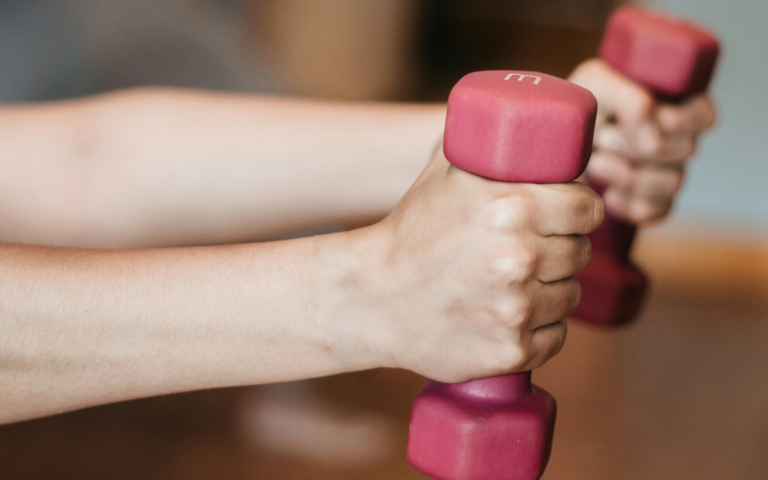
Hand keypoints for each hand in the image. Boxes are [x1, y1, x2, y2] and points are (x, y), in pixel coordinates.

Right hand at [357, 149, 602, 382]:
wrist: (369, 297)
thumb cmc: (410, 231)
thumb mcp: (446, 172)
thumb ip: (490, 144)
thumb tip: (530, 123)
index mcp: (512, 208)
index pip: (589, 209)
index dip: (580, 211)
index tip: (568, 216)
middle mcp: (520, 259)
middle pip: (581, 252)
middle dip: (562, 248)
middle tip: (533, 249)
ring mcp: (517, 310)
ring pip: (570, 296)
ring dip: (552, 289)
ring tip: (516, 283)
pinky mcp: (511, 351)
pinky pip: (555, 336)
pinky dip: (540, 328)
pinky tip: (509, 315)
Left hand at [569, 59, 715, 223]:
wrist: (550, 145)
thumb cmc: (578, 107)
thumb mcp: (597, 84)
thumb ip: (631, 101)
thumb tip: (654, 142)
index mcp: (674, 102)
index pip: (704, 116)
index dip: (676, 121)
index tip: (636, 119)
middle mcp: (678, 139)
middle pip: (685, 150)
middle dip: (635, 146)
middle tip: (601, 139)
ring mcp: (667, 173)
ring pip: (672, 182)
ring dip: (626, 174)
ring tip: (595, 162)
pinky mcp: (651, 202)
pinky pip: (656, 211)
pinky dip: (626, 204)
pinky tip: (606, 193)